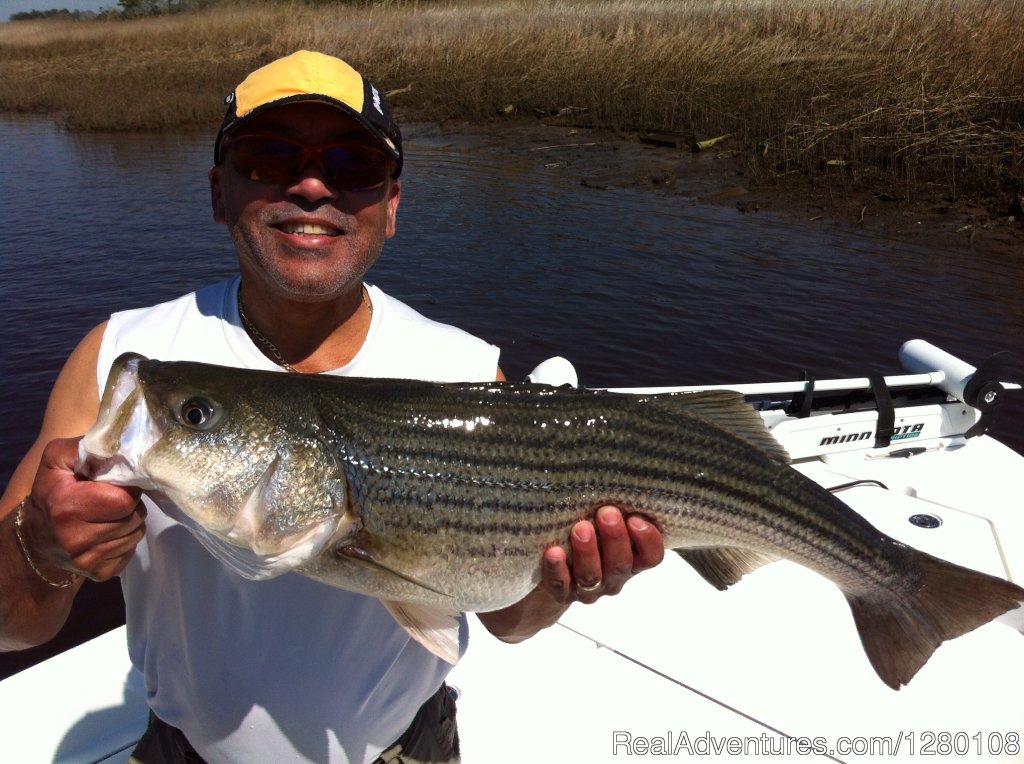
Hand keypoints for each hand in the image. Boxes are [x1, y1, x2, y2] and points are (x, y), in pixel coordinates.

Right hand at [22, 437, 145, 581]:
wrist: (38, 534)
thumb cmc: (53, 489)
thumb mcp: (59, 458)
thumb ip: (90, 447)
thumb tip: (125, 447)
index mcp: (67, 507)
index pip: (125, 499)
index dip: (126, 488)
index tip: (113, 484)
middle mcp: (75, 539)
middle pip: (135, 517)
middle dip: (130, 505)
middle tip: (111, 499)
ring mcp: (87, 561)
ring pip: (137, 533)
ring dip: (129, 521)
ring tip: (108, 515)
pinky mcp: (100, 573)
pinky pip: (131, 551)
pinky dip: (124, 540)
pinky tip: (106, 532)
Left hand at [478, 506, 663, 641]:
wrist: (551, 568)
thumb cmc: (586, 530)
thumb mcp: (602, 518)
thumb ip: (613, 505)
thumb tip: (613, 467)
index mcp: (632, 559)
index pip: (651, 557)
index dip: (648, 540)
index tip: (635, 518)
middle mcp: (614, 577)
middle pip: (621, 565)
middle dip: (615, 538)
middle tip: (606, 512)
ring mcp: (588, 589)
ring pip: (593, 576)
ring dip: (588, 552)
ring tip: (580, 528)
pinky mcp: (562, 592)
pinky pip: (560, 585)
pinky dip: (557, 569)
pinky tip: (553, 552)